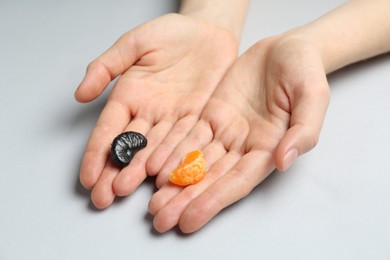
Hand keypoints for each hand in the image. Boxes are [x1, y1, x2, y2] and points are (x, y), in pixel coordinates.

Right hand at [75, 14, 237, 208]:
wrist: (209, 32)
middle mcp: (149, 114)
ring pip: (155, 150)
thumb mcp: (134, 43)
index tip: (87, 178)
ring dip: (140, 172)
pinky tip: (163, 177)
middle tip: (103, 197)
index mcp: (129, 97)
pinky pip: (185, 142)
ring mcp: (172, 120)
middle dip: (115, 173)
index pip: (109, 130)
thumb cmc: (171, 33)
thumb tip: (80, 94)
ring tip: (126, 191)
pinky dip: (174, 160)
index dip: (97, 154)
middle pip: (129, 148)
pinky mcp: (197, 120)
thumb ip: (107, 66)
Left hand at [148, 35, 329, 232]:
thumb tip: (283, 161)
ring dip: (174, 183)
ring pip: (196, 161)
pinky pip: (189, 136)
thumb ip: (303, 130)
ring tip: (152, 203)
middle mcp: (244, 145)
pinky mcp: (212, 115)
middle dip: (185, 200)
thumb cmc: (305, 70)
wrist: (286, 48)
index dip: (213, 201)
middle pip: (211, 178)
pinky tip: (154, 167)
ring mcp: (226, 131)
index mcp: (269, 147)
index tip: (190, 220)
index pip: (237, 181)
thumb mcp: (313, 96)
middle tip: (160, 220)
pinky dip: (172, 152)